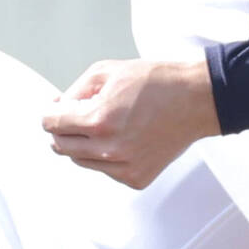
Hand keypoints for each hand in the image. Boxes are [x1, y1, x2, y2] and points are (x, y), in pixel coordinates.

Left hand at [43, 58, 220, 189]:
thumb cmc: (159, 80)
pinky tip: (126, 136)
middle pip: (61, 145)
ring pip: (81, 160)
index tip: (55, 108)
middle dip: (64, 127)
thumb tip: (60, 106)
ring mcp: (122, 167)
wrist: (197, 99)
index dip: (50, 112)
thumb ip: (78, 88)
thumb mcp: (112, 69)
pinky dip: (108, 155)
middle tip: (78, 113)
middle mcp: (108, 149)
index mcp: (99, 119)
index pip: (52, 124)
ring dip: (85, 141)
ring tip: (108, 121)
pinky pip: (106, 170)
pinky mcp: (135, 178)